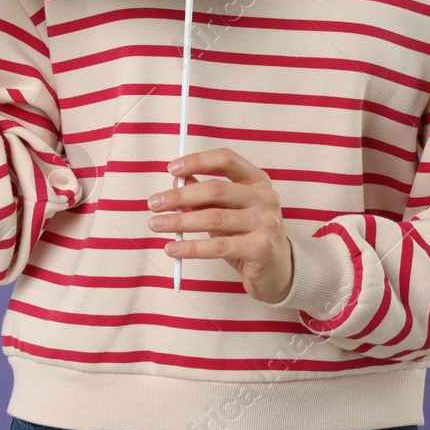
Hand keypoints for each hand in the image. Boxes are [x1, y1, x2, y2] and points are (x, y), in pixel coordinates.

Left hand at [146, 147, 293, 304]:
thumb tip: (176, 182)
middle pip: (216, 189)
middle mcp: (265, 197)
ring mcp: (266, 222)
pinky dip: (190, 247)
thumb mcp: (227, 211)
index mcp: (257, 180)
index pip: (226, 159)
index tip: (171, 169)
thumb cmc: (247, 236)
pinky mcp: (261, 248)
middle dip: (180, 196)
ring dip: (179, 221)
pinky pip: (218, 246)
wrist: (277, 270)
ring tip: (156, 224)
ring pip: (214, 218)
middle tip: (153, 203)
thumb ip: (205, 196)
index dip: (197, 161)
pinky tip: (172, 248)